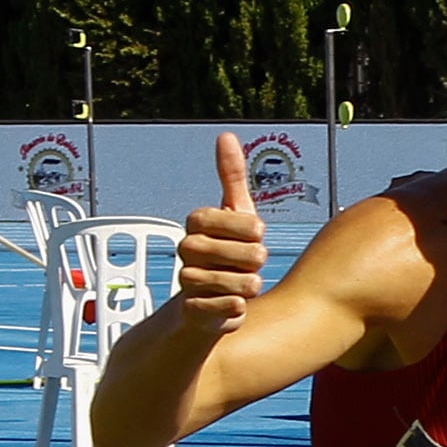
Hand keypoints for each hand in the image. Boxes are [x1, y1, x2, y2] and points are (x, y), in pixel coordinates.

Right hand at [175, 132, 266, 331]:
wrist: (202, 303)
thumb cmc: (226, 253)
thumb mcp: (234, 214)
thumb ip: (231, 178)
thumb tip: (226, 135)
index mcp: (197, 223)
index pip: (246, 223)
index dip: (256, 233)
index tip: (253, 236)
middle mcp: (188, 249)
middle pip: (252, 255)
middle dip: (258, 263)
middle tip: (248, 265)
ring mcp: (188, 281)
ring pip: (245, 284)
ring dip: (251, 287)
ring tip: (241, 286)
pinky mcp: (193, 311)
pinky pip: (230, 309)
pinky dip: (237, 309)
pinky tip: (233, 306)